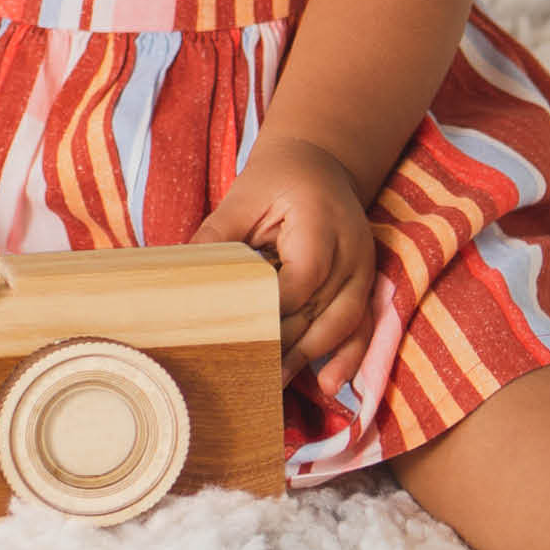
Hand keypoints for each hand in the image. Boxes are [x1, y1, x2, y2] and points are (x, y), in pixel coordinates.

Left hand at [192, 139, 376, 399]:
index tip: (241, 333)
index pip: (301, 279)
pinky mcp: (365, 284)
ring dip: (311, 358)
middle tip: (250, 373)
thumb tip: (183, 273)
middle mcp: (351, 250)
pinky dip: (348, 358)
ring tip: (275, 383)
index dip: (274, 310)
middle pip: (321, 309)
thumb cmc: (278, 177)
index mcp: (320, 223)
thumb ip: (218, 235)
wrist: (321, 162)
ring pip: (343, 325)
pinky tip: (328, 386)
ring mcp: (364, 269)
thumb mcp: (244, 196)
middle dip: (287, 344)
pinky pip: (362, 326)